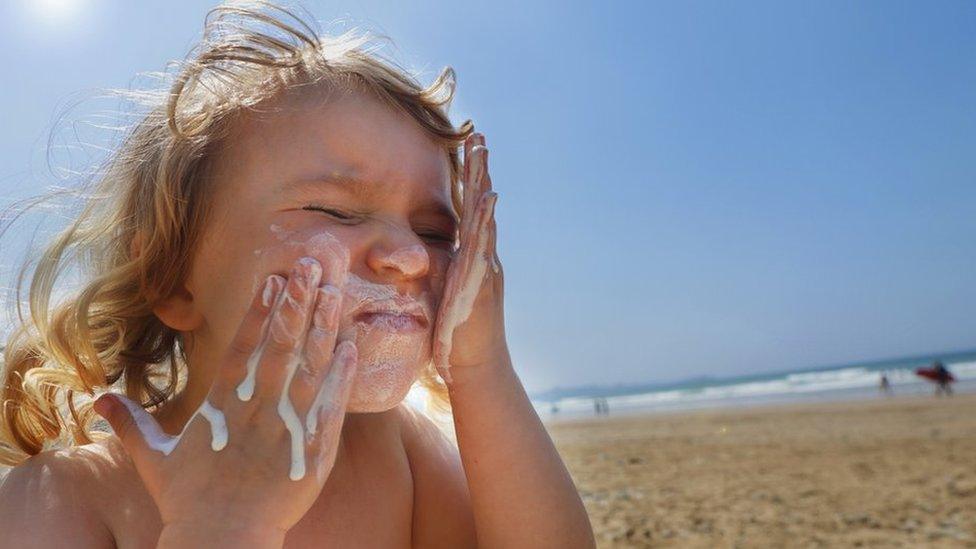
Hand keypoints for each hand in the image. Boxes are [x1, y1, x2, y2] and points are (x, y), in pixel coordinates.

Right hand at [93, 255, 356, 535]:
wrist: (223, 540)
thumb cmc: (188, 501)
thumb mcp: (153, 459)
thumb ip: (131, 424)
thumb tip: (98, 401)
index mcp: (222, 405)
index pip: (244, 346)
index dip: (259, 310)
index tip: (274, 278)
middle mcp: (257, 409)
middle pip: (281, 346)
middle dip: (297, 303)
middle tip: (312, 266)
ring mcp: (287, 427)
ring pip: (310, 368)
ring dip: (323, 328)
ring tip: (335, 293)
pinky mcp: (314, 450)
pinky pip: (332, 406)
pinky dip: (342, 376)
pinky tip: (352, 347)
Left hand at [432, 132, 506, 383]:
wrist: (474, 368)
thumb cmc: (453, 337)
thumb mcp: (440, 295)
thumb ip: (433, 272)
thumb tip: (413, 258)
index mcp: (470, 258)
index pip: (468, 210)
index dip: (467, 179)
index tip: (464, 148)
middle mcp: (483, 257)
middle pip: (480, 204)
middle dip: (478, 168)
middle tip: (476, 133)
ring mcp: (486, 267)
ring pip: (485, 216)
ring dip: (483, 181)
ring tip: (482, 151)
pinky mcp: (483, 281)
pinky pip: (484, 243)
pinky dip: (486, 218)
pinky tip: (487, 196)